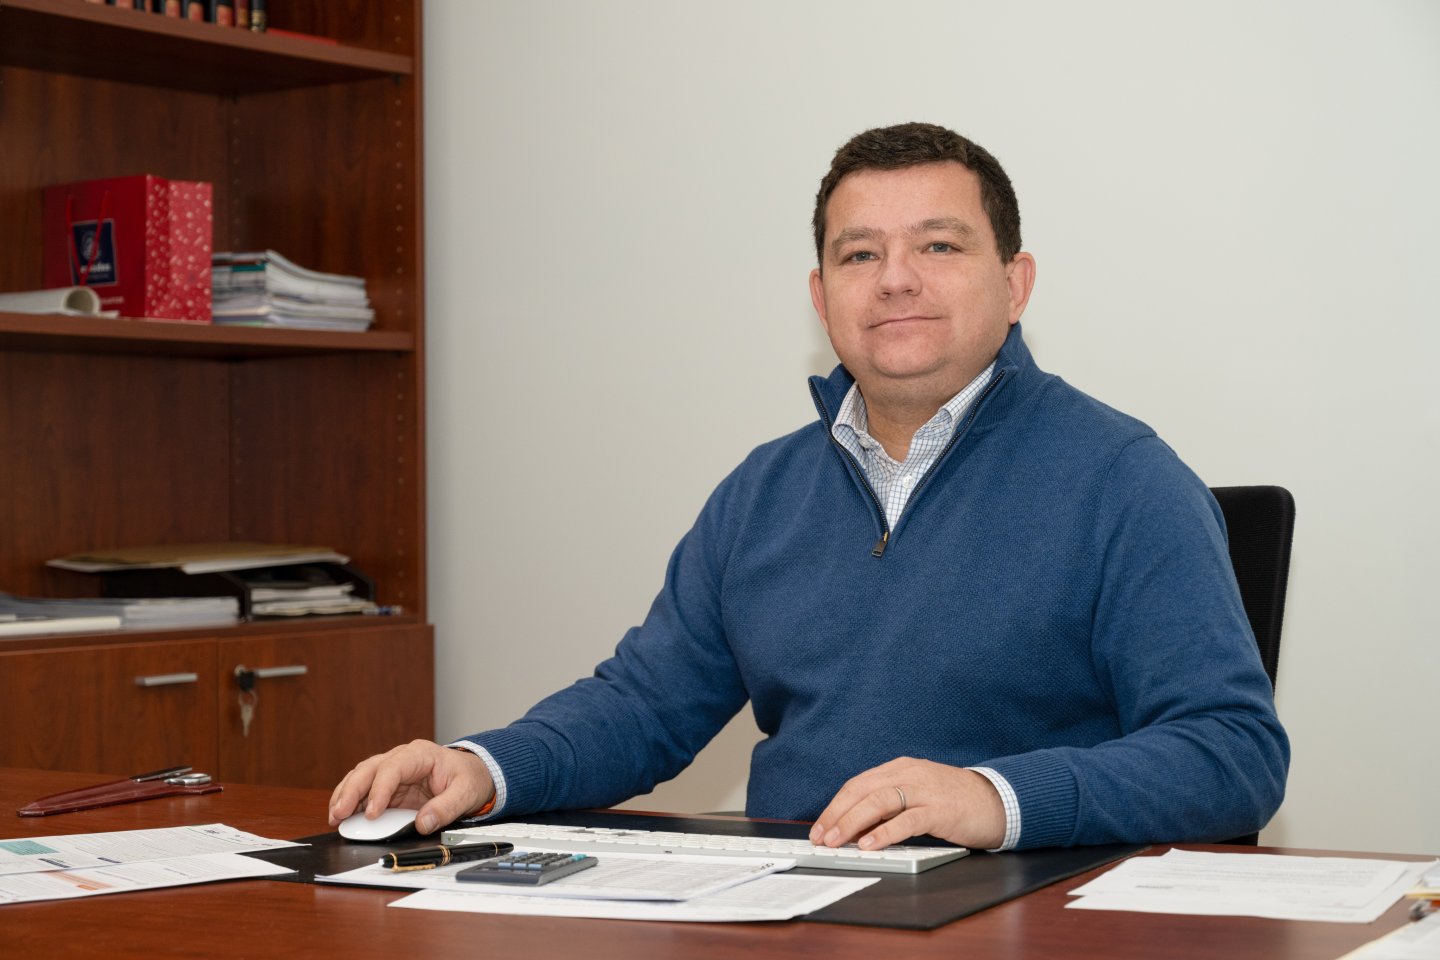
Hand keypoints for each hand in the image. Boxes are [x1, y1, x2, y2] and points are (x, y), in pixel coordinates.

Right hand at [327, 739, 493, 835]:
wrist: (472, 775)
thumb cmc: (468, 779)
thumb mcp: (466, 793)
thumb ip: (446, 808)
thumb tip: (423, 824)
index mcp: (420, 754)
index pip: (393, 768)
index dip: (379, 790)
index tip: (372, 813)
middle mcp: (401, 758)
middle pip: (369, 769)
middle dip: (351, 791)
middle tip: (338, 814)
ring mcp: (391, 771)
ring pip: (360, 777)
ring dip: (344, 796)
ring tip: (334, 817)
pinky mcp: (387, 786)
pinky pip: (363, 790)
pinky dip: (350, 802)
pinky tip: (340, 816)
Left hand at [808, 757, 1005, 851]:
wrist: (997, 801)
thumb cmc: (954, 801)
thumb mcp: (917, 794)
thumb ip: (890, 804)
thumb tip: (855, 827)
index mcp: (900, 768)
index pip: (858, 784)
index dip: (835, 806)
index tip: (820, 827)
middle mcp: (908, 774)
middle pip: (862, 791)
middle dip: (837, 815)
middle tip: (821, 837)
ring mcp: (924, 790)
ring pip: (878, 802)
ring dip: (852, 823)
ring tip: (837, 841)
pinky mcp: (939, 810)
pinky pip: (906, 820)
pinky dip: (883, 833)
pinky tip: (869, 845)